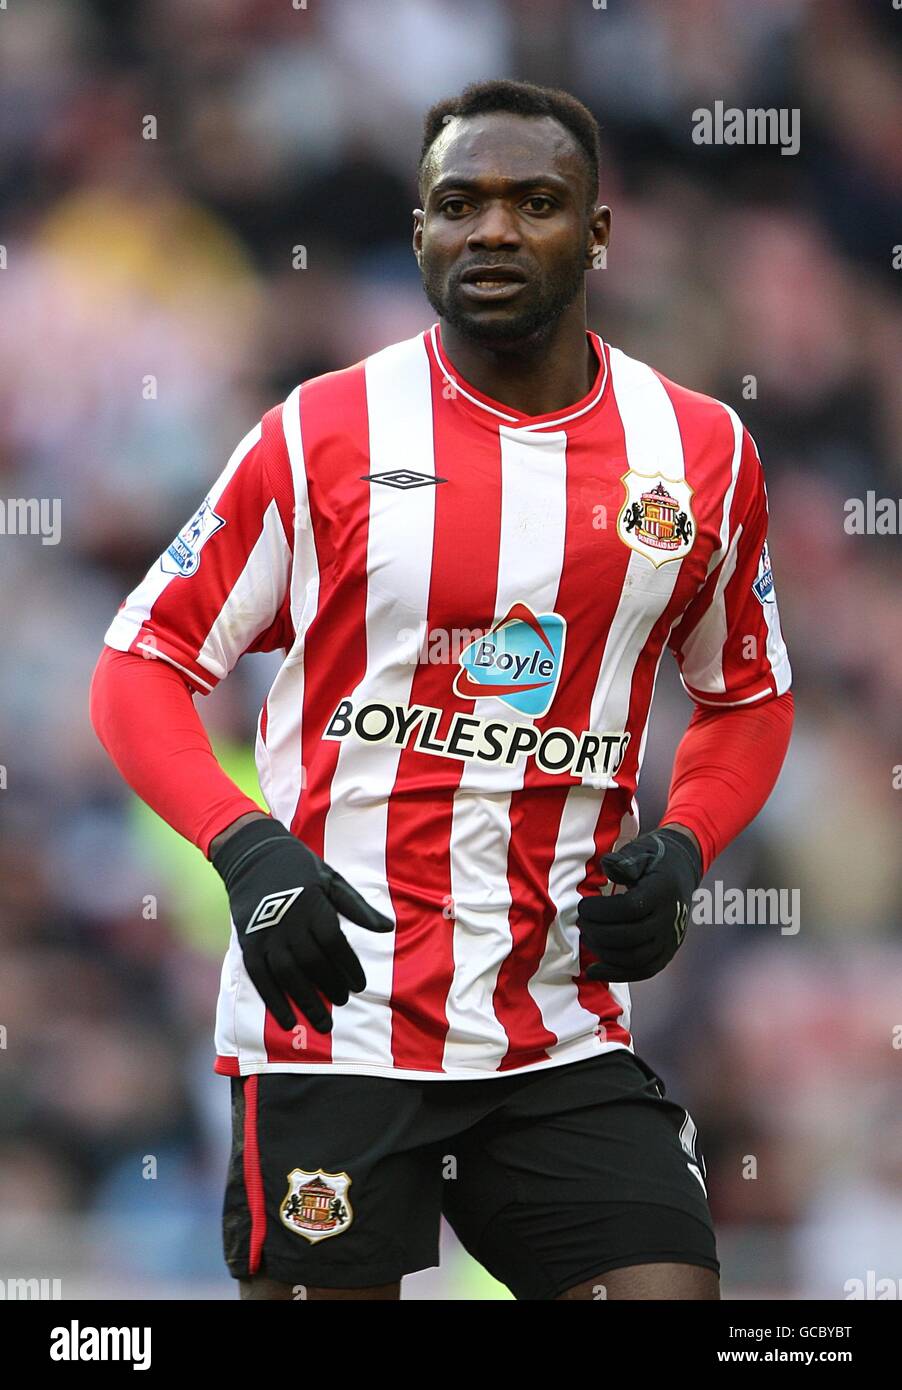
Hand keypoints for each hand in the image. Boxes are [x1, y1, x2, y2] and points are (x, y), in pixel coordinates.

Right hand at [211, 817, 394, 1032]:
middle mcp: (289, 922)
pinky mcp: (248, 944)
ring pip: (287, 975)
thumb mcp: (333, 880)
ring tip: (322, 1023)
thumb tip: (387, 928)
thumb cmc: (301, 869)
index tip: (360, 986)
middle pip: (312, 963)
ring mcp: (266, 935)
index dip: (349, 966)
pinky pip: (261, 978)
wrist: (254, 856)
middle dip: (330, 987)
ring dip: (305, 1002)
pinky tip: (286, 1021)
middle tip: (344, 1003)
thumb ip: (358, 907)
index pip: (335, 943)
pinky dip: (273, 1001)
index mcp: (313, 905)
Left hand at [577, 828, 701, 981]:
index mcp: (662, 892)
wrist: (682, 871)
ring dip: (604, 953)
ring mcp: (670, 940)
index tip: (583, 906)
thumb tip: (607, 866)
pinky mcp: (667, 954)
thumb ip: (624, 861)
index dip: (601, 911)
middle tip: (581, 923)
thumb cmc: (656, 860)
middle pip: (630, 938)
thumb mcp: (641, 851)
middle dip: (598, 933)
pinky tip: (594, 971)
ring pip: (634, 958)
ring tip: (587, 939)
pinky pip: (642, 971)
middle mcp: (669, 919)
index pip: (630, 909)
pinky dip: (616, 974)